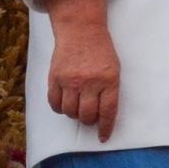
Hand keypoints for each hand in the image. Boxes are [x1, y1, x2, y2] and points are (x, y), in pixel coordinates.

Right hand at [42, 0, 120, 142]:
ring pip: (70, 112)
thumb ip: (109, 90)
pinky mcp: (55, 78)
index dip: (105, 127)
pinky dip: (59, 108)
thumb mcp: (114, 68)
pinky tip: (65, 104)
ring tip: (78, 107)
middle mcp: (89, 82)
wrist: (81, 30)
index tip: (103, 136)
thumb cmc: (101, 51)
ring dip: (74, 114)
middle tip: (90, 117)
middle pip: (87, 115)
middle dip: (89, 121)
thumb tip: (103, 115)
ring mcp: (70, 80)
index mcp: (109, 80)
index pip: (108, 111)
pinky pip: (54, 103)